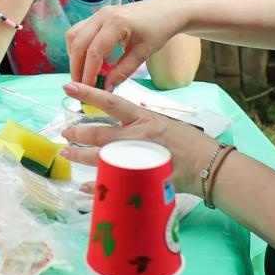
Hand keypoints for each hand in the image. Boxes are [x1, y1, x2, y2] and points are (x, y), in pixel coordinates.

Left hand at [58, 81, 214, 194]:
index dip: (88, 94)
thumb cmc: (189, 143)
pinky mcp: (142, 178)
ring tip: (67, 153)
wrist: (209, 165)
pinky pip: (113, 183)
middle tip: (64, 133)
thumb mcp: (164, 123)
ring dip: (81, 156)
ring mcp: (138, 159)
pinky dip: (97, 186)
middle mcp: (138, 137)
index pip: (111, 102)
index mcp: (143, 119)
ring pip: (101, 158)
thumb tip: (121, 120)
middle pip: (100, 133)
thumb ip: (141, 123)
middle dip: (78, 133)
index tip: (69, 88)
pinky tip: (84, 186)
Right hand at [64, 0, 183, 86]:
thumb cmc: (158, 30)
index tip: (88, 89)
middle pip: (78, 43)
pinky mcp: (98, 15)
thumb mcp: (143, 53)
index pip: (94, 52)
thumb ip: (123, 71)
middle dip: (76, 67)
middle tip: (80, 86)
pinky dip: (78, 47)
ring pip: (74, 35)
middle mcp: (102, 16)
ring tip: (81, 74)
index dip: (88, 73)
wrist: (167, 10)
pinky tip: (86, 60)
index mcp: (116, 23)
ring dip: (74, 56)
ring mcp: (98, 13)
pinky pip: (79, 31)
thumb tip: (106, 88)